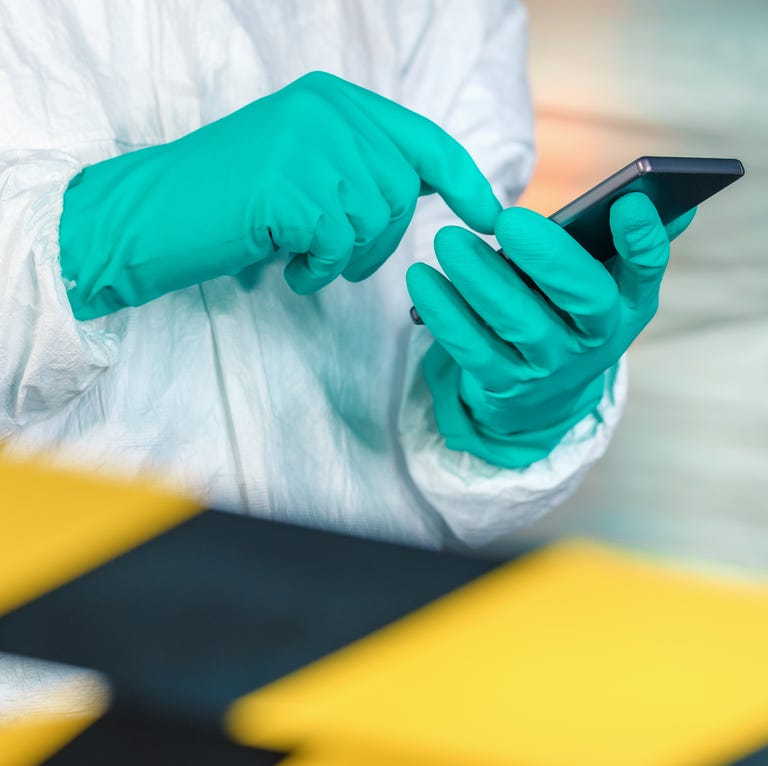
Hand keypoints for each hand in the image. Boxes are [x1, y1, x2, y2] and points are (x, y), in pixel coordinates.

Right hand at [60, 71, 499, 318]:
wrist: (148, 217)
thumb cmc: (224, 203)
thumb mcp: (300, 167)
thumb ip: (356, 166)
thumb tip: (424, 193)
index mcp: (332, 100)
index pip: (421, 139)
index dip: (463, 179)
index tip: (488, 215)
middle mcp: (325, 111)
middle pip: (402, 191)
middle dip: (383, 240)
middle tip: (344, 262)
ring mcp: (307, 144)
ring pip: (374, 221)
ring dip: (344, 257)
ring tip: (304, 260)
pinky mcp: (288, 186)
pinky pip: (336, 244)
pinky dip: (317, 270)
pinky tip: (288, 269)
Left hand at [406, 192, 695, 467]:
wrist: (539, 397)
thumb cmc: (565, 318)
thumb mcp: (598, 287)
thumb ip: (620, 245)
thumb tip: (659, 199)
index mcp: (624, 305)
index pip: (646, 271)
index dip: (643, 240)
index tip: (629, 203)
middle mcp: (595, 339)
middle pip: (584, 298)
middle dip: (548, 257)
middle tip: (507, 219)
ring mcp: (550, 367)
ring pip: (519, 322)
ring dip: (481, 279)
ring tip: (449, 242)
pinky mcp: (505, 385)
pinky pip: (473, 348)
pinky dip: (445, 313)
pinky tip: (423, 280)